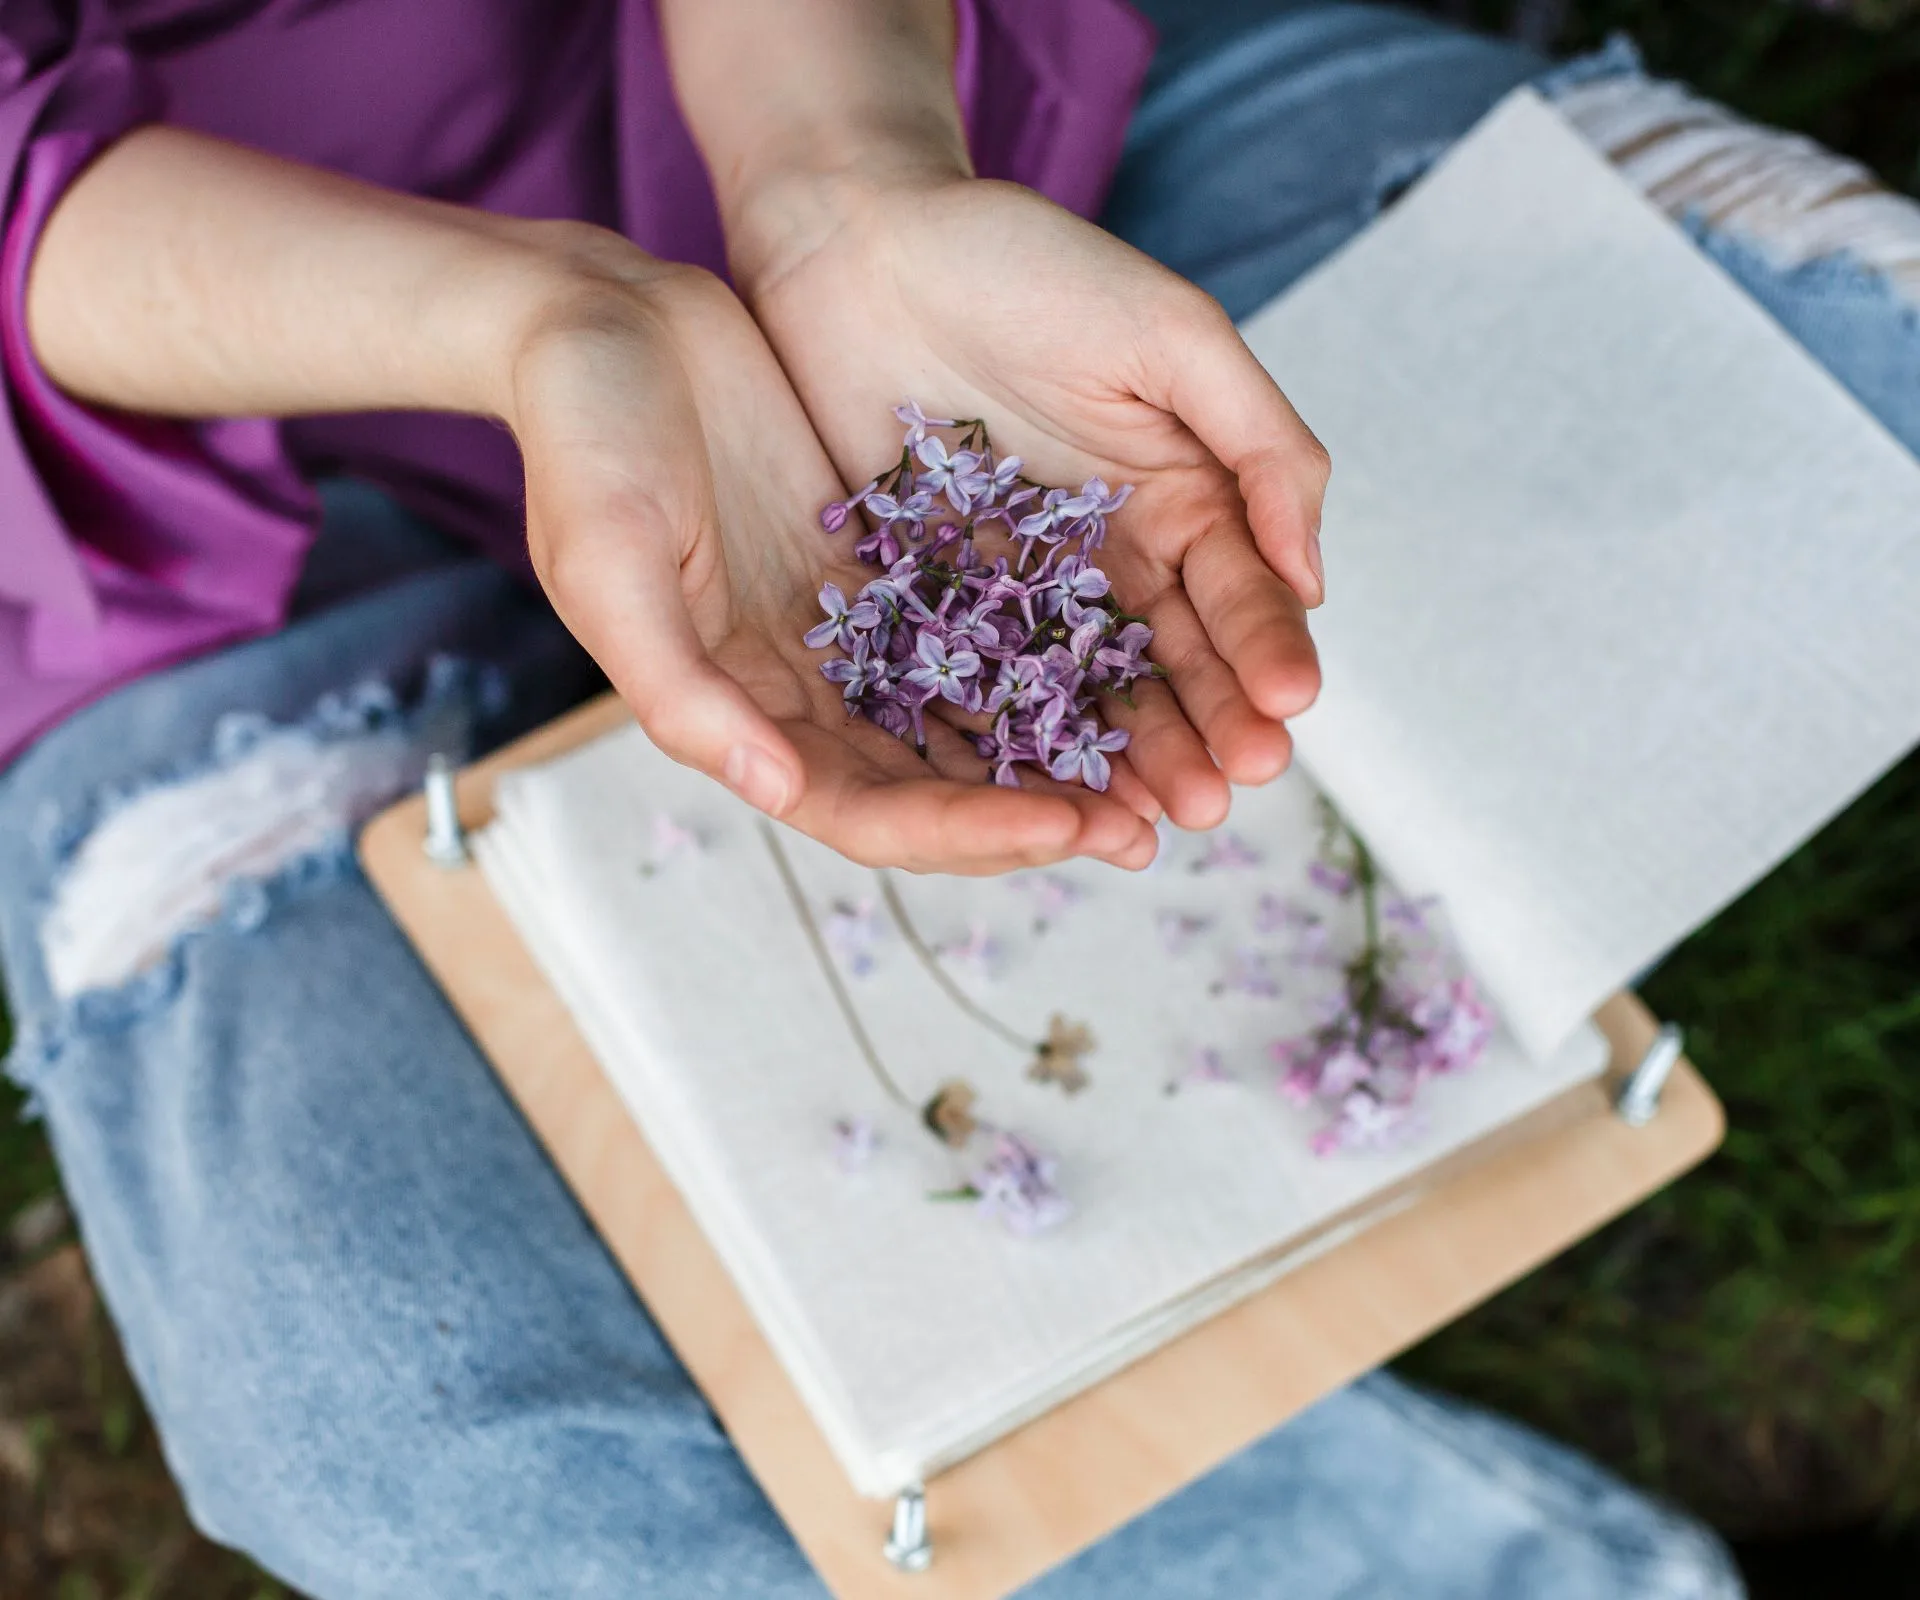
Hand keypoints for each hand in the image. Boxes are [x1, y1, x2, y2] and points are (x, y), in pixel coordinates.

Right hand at [503, 233, 1158, 871]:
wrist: (603, 326)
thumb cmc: (584, 438)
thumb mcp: (610, 560)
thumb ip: (682, 689)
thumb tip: (780, 792)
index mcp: (734, 717)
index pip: (867, 813)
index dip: (967, 833)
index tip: (1066, 826)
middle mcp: (798, 696)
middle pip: (935, 791)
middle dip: (1036, 817)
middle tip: (1147, 826)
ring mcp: (845, 636)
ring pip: (968, 727)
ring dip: (1055, 761)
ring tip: (1158, 776)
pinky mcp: (882, 571)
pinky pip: (977, 636)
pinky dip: (1043, 664)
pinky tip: (1121, 667)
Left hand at [732, 175, 1329, 833]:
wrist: (859, 240)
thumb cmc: (1025, 266)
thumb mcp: (1171, 334)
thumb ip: (1259, 444)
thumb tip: (1315, 577)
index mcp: (1182, 494)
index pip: (1239, 594)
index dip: (1264, 655)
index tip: (1285, 714)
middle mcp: (1112, 556)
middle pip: (1171, 664)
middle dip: (1207, 729)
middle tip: (1228, 793)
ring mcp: (1025, 590)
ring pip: (1086, 694)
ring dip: (1127, 759)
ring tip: (1157, 820)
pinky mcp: (936, 605)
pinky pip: (984, 687)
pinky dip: (1018, 744)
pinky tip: (1045, 797)